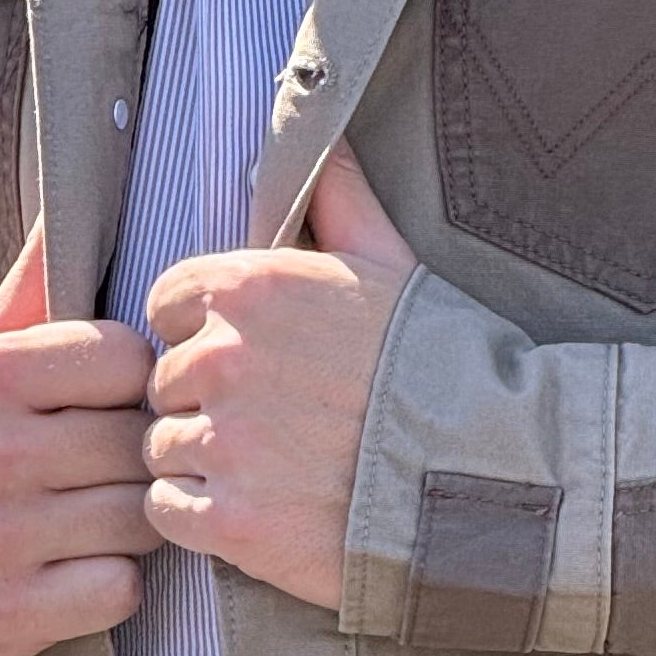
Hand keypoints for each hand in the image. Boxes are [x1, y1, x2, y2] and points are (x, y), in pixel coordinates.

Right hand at [0, 223, 156, 655]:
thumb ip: (31, 293)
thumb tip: (73, 202)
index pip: (124, 356)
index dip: (131, 381)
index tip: (104, 403)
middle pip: (139, 439)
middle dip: (137, 456)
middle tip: (108, 470)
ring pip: (142, 515)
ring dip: (134, 522)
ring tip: (99, 517)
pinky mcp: (11, 612)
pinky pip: (120, 588)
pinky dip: (112, 585)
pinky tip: (80, 573)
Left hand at [142, 146, 419, 609]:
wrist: (491, 474)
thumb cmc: (445, 366)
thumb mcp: (394, 264)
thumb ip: (339, 199)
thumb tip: (320, 136)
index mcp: (252, 288)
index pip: (167, 303)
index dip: (204, 334)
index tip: (256, 362)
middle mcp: (224, 358)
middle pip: (165, 381)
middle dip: (209, 403)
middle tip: (280, 425)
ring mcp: (224, 441)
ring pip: (164, 448)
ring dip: (207, 463)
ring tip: (280, 471)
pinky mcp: (229, 519)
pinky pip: (167, 510)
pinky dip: (204, 518)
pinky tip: (266, 510)